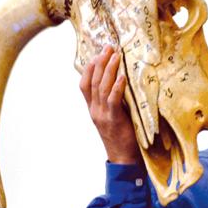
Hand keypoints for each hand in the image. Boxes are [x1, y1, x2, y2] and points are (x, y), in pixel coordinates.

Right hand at [80, 45, 140, 163]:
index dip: (89, 68)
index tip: (97, 53)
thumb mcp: (114, 116)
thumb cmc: (122, 136)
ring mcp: (102, 115)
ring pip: (101, 88)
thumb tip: (122, 82)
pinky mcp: (113, 120)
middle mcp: (94, 110)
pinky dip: (116, 87)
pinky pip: (113, 101)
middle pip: (93, 82)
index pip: (84, 85)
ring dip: (109, 70)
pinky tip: (122, 76)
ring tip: (115, 55)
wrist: (123, 159)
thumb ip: (113, 101)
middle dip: (100, 62)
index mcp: (93, 109)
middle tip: (108, 47)